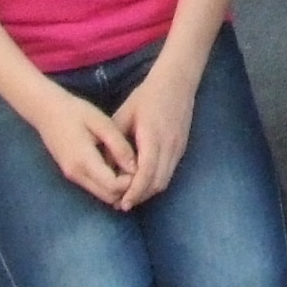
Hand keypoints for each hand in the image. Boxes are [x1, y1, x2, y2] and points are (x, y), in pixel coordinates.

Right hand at [29, 86, 138, 206]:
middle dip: (127, 188)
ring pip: (102, 195)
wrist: (46, 110)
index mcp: (84, 161)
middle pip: (109, 197)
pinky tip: (117, 166)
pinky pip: (94, 187)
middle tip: (138, 168)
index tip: (142, 165)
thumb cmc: (75, 112)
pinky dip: (108, 184)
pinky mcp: (71, 174)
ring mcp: (72, 176)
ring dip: (118, 188)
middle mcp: (77, 174)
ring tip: (129, 166)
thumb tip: (136, 167)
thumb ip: (118, 145)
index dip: (131, 182)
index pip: (113, 186)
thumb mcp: (101, 122)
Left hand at [113, 58, 199, 206]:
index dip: (134, 191)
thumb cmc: (146, 96)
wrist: (177, 82)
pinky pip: (170, 172)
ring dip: (148, 192)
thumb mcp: (124, 115)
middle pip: (156, 182)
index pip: (145, 173)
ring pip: (165, 180)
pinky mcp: (181, 148)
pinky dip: (156, 182)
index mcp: (152, 136)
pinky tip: (143, 183)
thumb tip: (104, 167)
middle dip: (139, 196)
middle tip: (121, 204)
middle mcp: (168, 145)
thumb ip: (114, 142)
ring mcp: (178, 147)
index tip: (121, 203)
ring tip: (130, 197)